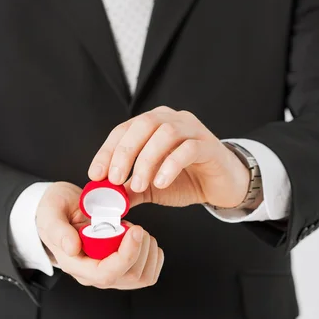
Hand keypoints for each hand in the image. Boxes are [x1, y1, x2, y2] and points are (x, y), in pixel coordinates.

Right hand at [36, 182, 163, 288]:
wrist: (62, 210)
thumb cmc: (55, 211)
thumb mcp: (49, 212)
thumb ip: (57, 229)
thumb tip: (72, 247)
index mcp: (75, 264)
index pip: (106, 274)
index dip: (126, 255)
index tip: (135, 230)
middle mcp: (93, 275)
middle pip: (129, 277)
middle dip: (140, 248)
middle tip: (133, 225)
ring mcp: (110, 274)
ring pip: (141, 277)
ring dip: (148, 251)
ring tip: (135, 231)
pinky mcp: (123, 270)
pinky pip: (148, 274)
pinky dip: (153, 255)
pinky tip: (142, 240)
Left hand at [88, 106, 258, 208]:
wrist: (223, 186)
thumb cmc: (185, 180)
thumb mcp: (150, 187)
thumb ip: (129, 190)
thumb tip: (103, 199)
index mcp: (153, 125)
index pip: (124, 129)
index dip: (107, 150)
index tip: (95, 174)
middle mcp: (172, 120)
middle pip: (143, 124)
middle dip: (124, 152)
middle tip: (115, 179)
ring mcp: (193, 130)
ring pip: (165, 134)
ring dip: (147, 160)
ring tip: (140, 185)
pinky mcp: (210, 146)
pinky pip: (189, 148)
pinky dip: (171, 165)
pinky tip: (161, 182)